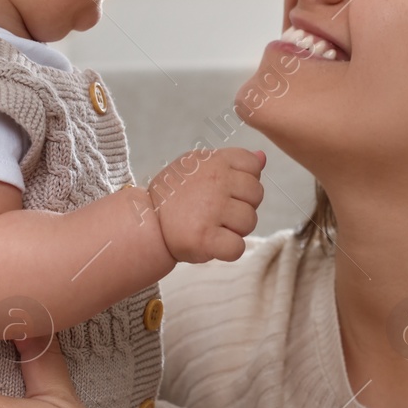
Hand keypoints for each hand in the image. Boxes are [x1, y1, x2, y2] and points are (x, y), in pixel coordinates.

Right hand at [147, 147, 264, 262]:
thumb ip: (232, 162)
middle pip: (256, 195)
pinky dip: (229, 250)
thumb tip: (262, 157)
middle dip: (242, 206)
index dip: (245, 181)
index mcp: (214, 161)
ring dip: (235, 229)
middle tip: (217, 213)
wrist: (145, 222)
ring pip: (250, 222)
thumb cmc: (175, 195)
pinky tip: (213, 244)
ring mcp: (211, 209)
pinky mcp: (205, 237)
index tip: (226, 190)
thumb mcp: (198, 166)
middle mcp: (215, 181)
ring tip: (212, 226)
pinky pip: (238, 247)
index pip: (253, 166)